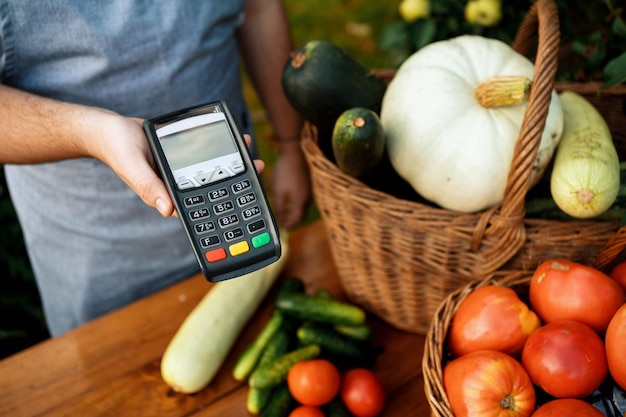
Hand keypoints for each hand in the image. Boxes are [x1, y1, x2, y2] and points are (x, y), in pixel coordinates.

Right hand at [90, 112, 263, 216]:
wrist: (108, 128)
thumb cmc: (117, 149)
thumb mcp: (133, 168)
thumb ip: (149, 188)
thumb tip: (168, 210)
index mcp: (167, 193)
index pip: (198, 206)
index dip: (221, 206)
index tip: (244, 201)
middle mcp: (177, 182)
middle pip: (211, 185)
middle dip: (235, 179)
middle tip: (257, 167)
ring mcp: (180, 168)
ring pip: (211, 167)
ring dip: (231, 161)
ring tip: (251, 152)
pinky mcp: (181, 154)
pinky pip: (204, 151)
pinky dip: (218, 146)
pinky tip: (233, 140)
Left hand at [271, 141, 309, 228]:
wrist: (295, 151)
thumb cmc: (286, 170)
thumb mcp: (278, 190)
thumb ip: (280, 206)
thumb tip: (280, 217)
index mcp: (300, 201)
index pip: (295, 219)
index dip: (288, 224)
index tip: (282, 228)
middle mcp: (307, 198)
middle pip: (300, 214)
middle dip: (291, 219)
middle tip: (283, 222)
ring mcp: (309, 190)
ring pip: (302, 206)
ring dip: (294, 211)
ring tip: (285, 212)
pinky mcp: (308, 183)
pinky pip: (303, 198)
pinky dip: (296, 203)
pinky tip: (291, 199)